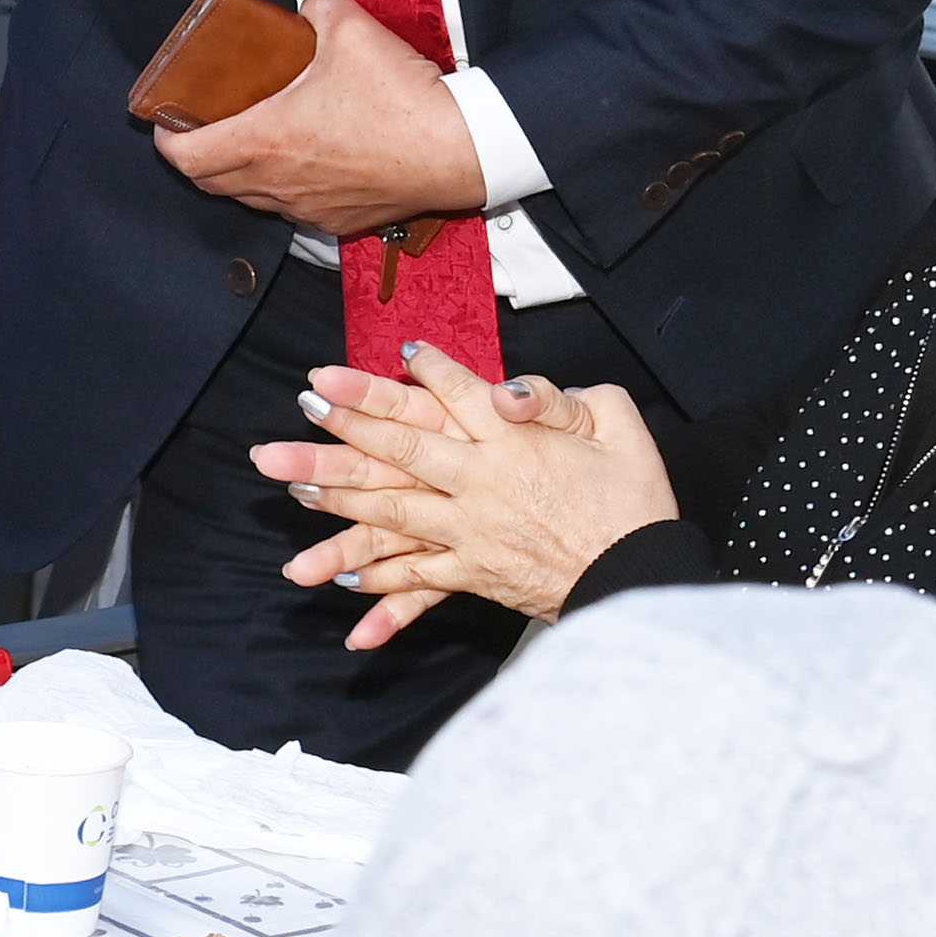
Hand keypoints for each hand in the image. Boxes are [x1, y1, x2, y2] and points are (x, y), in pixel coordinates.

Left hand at [151, 0, 483, 235]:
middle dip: (196, 155)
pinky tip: (302, 157)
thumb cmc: (400, 96)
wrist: (458, 149)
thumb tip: (304, 9)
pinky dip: (282, 186)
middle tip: (202, 125)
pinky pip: (292, 208)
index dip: (166, 138)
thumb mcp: (348, 26)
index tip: (165, 120)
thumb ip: (313, 8)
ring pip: (251, 198)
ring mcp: (307, 208)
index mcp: (265, 140)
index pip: (187, 157)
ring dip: (238, 172)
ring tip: (250, 137)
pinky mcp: (339, 219)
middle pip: (209, 183)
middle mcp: (278, 183)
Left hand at [248, 348, 670, 646]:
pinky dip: (382, 582)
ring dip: (341, 497)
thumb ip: (559, 400)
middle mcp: (482, 484)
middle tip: (304, 405)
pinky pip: (420, 578)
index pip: (456, 395)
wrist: (641, 579)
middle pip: (403, 448)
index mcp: (514, 442)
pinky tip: (344, 580)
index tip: (385, 354)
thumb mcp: (617, 426)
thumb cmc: (636, 500)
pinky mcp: (476, 574)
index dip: (418, 372)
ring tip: (294, 485)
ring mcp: (472, 532)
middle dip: (348, 424)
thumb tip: (509, 391)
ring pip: (394, 511)